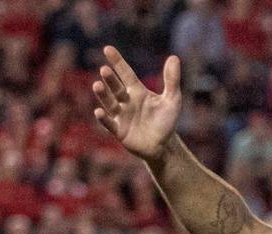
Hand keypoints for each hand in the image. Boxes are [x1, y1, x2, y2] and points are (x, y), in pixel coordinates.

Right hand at [92, 46, 181, 163]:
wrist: (163, 146)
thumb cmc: (166, 121)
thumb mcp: (172, 100)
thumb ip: (172, 80)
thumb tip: (174, 57)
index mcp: (138, 92)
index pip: (126, 73)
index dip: (117, 62)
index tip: (107, 49)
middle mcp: (126, 102)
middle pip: (116, 88)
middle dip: (110, 80)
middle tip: (104, 70)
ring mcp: (121, 116)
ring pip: (109, 103)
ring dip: (103, 95)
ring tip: (97, 85)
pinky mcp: (119, 131)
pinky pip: (109, 124)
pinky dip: (103, 119)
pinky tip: (98, 111)